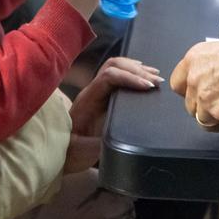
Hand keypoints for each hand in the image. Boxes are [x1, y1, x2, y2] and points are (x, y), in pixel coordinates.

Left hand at [64, 57, 163, 172]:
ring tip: (155, 76)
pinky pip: (119, 76)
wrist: (61, 152)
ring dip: (137, 69)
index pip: (109, 77)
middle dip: (137, 71)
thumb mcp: (83, 151)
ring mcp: (98, 92)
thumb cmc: (70, 152)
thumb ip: (99, 144)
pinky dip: (134, 73)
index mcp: (87, 100)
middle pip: (114, 66)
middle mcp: (92, 91)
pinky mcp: (103, 98)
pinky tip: (145, 77)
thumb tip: (120, 138)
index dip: (129, 78)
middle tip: (157, 82)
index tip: (148, 88)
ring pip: (117, 67)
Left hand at [169, 40, 218, 131]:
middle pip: (191, 104)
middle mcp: (195, 83)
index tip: (195, 92)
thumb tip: (218, 71)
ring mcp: (207, 103)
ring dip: (218, 117)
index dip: (188, 90)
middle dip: (203, 106)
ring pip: (205, 119)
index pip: (177, 83)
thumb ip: (212, 63)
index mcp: (193, 62)